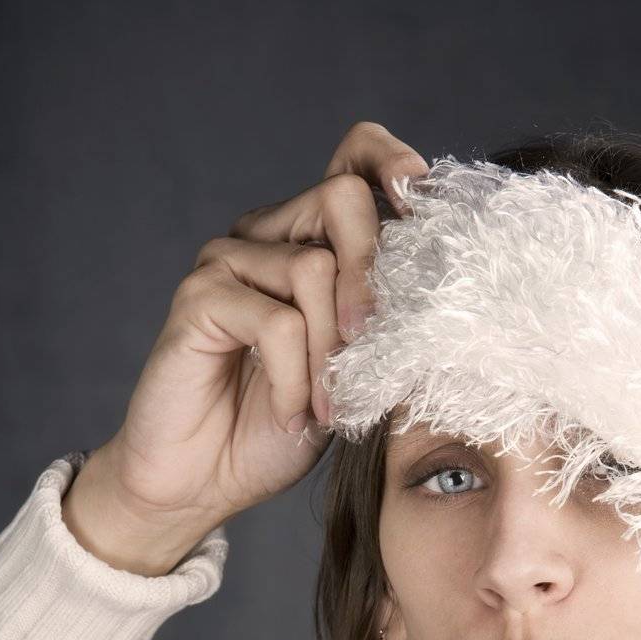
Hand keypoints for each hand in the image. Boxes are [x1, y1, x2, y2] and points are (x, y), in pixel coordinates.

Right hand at [69, 121, 428, 554]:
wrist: (203, 481)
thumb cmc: (278, 430)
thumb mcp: (352, 377)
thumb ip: (383, 327)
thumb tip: (441, 294)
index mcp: (310, 240)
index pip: (354, 158)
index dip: (391, 165)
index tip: (421, 198)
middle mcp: (266, 235)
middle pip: (343, 199)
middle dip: (373, 280)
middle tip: (371, 358)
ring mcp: (227, 260)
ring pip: (314, 268)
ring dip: (332, 355)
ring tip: (327, 408)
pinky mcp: (199, 296)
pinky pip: (275, 321)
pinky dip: (296, 379)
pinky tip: (293, 414)